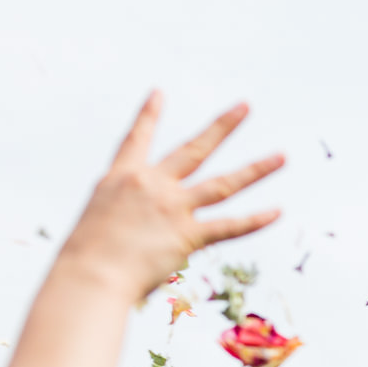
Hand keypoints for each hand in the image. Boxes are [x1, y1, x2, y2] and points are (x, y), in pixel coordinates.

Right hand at [60, 93, 283, 300]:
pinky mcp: (188, 235)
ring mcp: (173, 208)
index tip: (159, 92)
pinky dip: (256, 220)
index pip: (136, 139)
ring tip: (283, 156)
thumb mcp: (97, 222)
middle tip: (245, 106)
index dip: (148, 115)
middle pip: (194, 149)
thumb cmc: (85, 258)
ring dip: (256, 169)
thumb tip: (135, 229)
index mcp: (121, 178)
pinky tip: (278, 211)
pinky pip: (230, 226)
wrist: (90, 274)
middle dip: (222, 127)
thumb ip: (122, 217)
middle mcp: (151, 184)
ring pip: (224, 184)